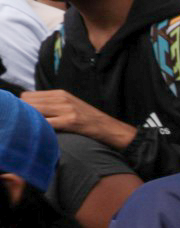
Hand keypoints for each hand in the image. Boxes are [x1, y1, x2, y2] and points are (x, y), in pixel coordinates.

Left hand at [21, 89, 135, 148]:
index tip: (27, 116)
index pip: (27, 95)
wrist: (110, 128)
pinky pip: (46, 123)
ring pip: (35, 111)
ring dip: (30, 121)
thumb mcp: (70, 106)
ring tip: (34, 130)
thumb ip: (51, 103)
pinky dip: (40, 128)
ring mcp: (67, 109)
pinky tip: (42, 134)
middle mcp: (62, 98)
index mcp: (60, 93)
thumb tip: (29, 107)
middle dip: (24, 113)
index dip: (23, 106)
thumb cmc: (88, 120)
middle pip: (28, 102)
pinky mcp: (71, 121)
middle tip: (29, 125)